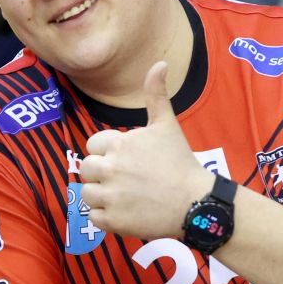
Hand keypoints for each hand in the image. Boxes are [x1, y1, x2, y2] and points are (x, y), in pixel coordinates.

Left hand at [80, 61, 211, 239]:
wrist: (196, 203)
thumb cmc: (180, 162)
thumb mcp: (166, 125)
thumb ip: (156, 94)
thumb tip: (160, 62)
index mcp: (119, 144)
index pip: (92, 146)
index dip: (109, 153)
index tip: (129, 161)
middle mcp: (111, 168)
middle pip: (86, 169)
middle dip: (102, 174)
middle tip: (127, 180)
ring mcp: (111, 196)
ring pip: (86, 194)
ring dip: (102, 196)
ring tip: (126, 196)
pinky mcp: (113, 220)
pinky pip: (93, 218)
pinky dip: (106, 218)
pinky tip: (127, 211)